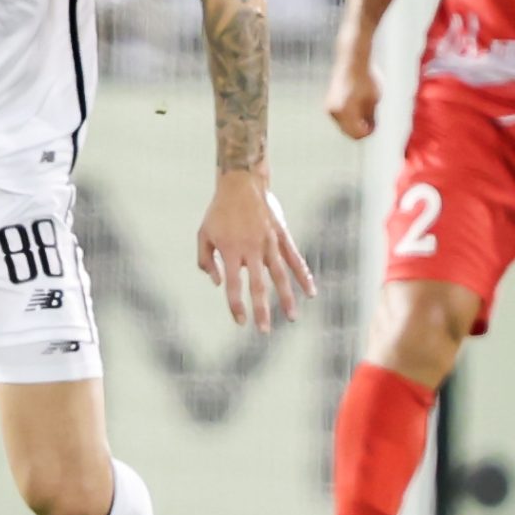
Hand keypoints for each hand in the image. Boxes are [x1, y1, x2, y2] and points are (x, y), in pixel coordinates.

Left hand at [196, 169, 313, 330]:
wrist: (241, 183)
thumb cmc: (218, 211)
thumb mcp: (203, 234)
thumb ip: (206, 260)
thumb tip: (218, 283)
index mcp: (231, 251)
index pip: (234, 286)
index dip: (236, 306)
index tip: (241, 322)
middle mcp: (252, 250)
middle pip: (258, 286)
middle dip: (262, 311)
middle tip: (264, 331)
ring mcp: (269, 243)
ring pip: (280, 276)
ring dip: (286, 299)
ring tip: (292, 318)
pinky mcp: (282, 236)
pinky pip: (295, 259)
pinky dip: (303, 276)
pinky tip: (311, 292)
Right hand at [325, 53, 379, 140]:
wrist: (353, 61)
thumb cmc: (365, 78)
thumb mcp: (374, 100)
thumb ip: (370, 117)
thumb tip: (369, 128)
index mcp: (346, 112)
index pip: (357, 134)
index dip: (368, 131)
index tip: (375, 124)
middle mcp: (334, 112)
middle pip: (349, 132)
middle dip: (360, 128)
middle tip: (371, 118)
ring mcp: (330, 107)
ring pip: (344, 125)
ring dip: (354, 122)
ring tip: (365, 107)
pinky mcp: (329, 102)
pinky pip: (340, 117)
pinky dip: (348, 116)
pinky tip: (357, 104)